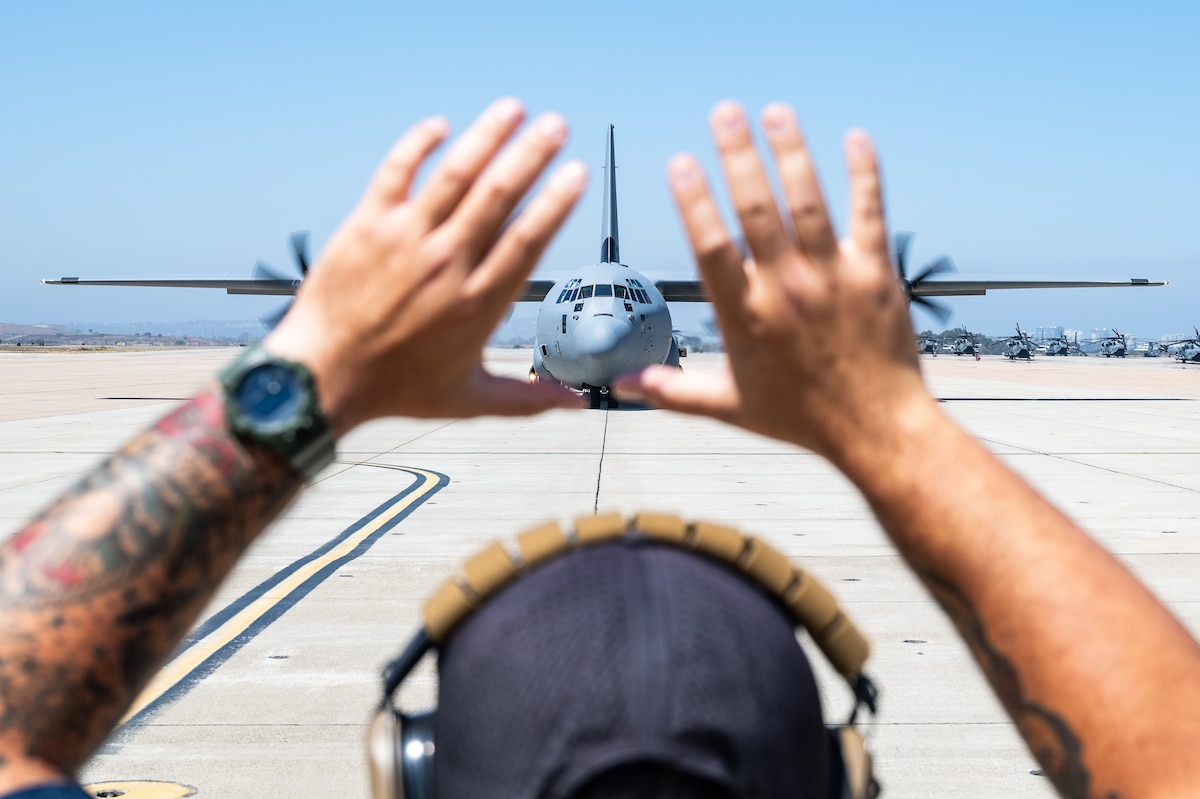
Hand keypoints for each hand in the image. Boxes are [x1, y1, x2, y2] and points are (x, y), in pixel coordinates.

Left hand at [267, 98, 586, 433]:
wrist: (322, 376)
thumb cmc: (397, 389)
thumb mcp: (470, 399)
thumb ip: (529, 399)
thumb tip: (579, 406)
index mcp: (478, 302)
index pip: (527, 239)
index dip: (555, 202)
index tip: (576, 173)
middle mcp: (446, 264)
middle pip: (498, 195)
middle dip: (532, 154)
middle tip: (557, 125)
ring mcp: (405, 240)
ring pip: (454, 175)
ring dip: (487, 136)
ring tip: (513, 109)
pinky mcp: (367, 225)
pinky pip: (396, 172)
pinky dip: (419, 144)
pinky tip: (440, 124)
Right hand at [614, 102, 934, 468]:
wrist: (876, 430)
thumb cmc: (802, 418)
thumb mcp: (728, 406)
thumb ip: (672, 391)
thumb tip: (621, 389)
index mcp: (745, 317)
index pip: (711, 247)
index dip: (694, 201)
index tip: (680, 162)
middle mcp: (786, 290)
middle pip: (757, 209)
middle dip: (738, 155)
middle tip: (724, 112)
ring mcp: (833, 277)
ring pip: (809, 202)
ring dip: (791, 152)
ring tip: (776, 112)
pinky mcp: (876, 273)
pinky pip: (870, 212)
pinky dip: (864, 173)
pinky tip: (856, 139)